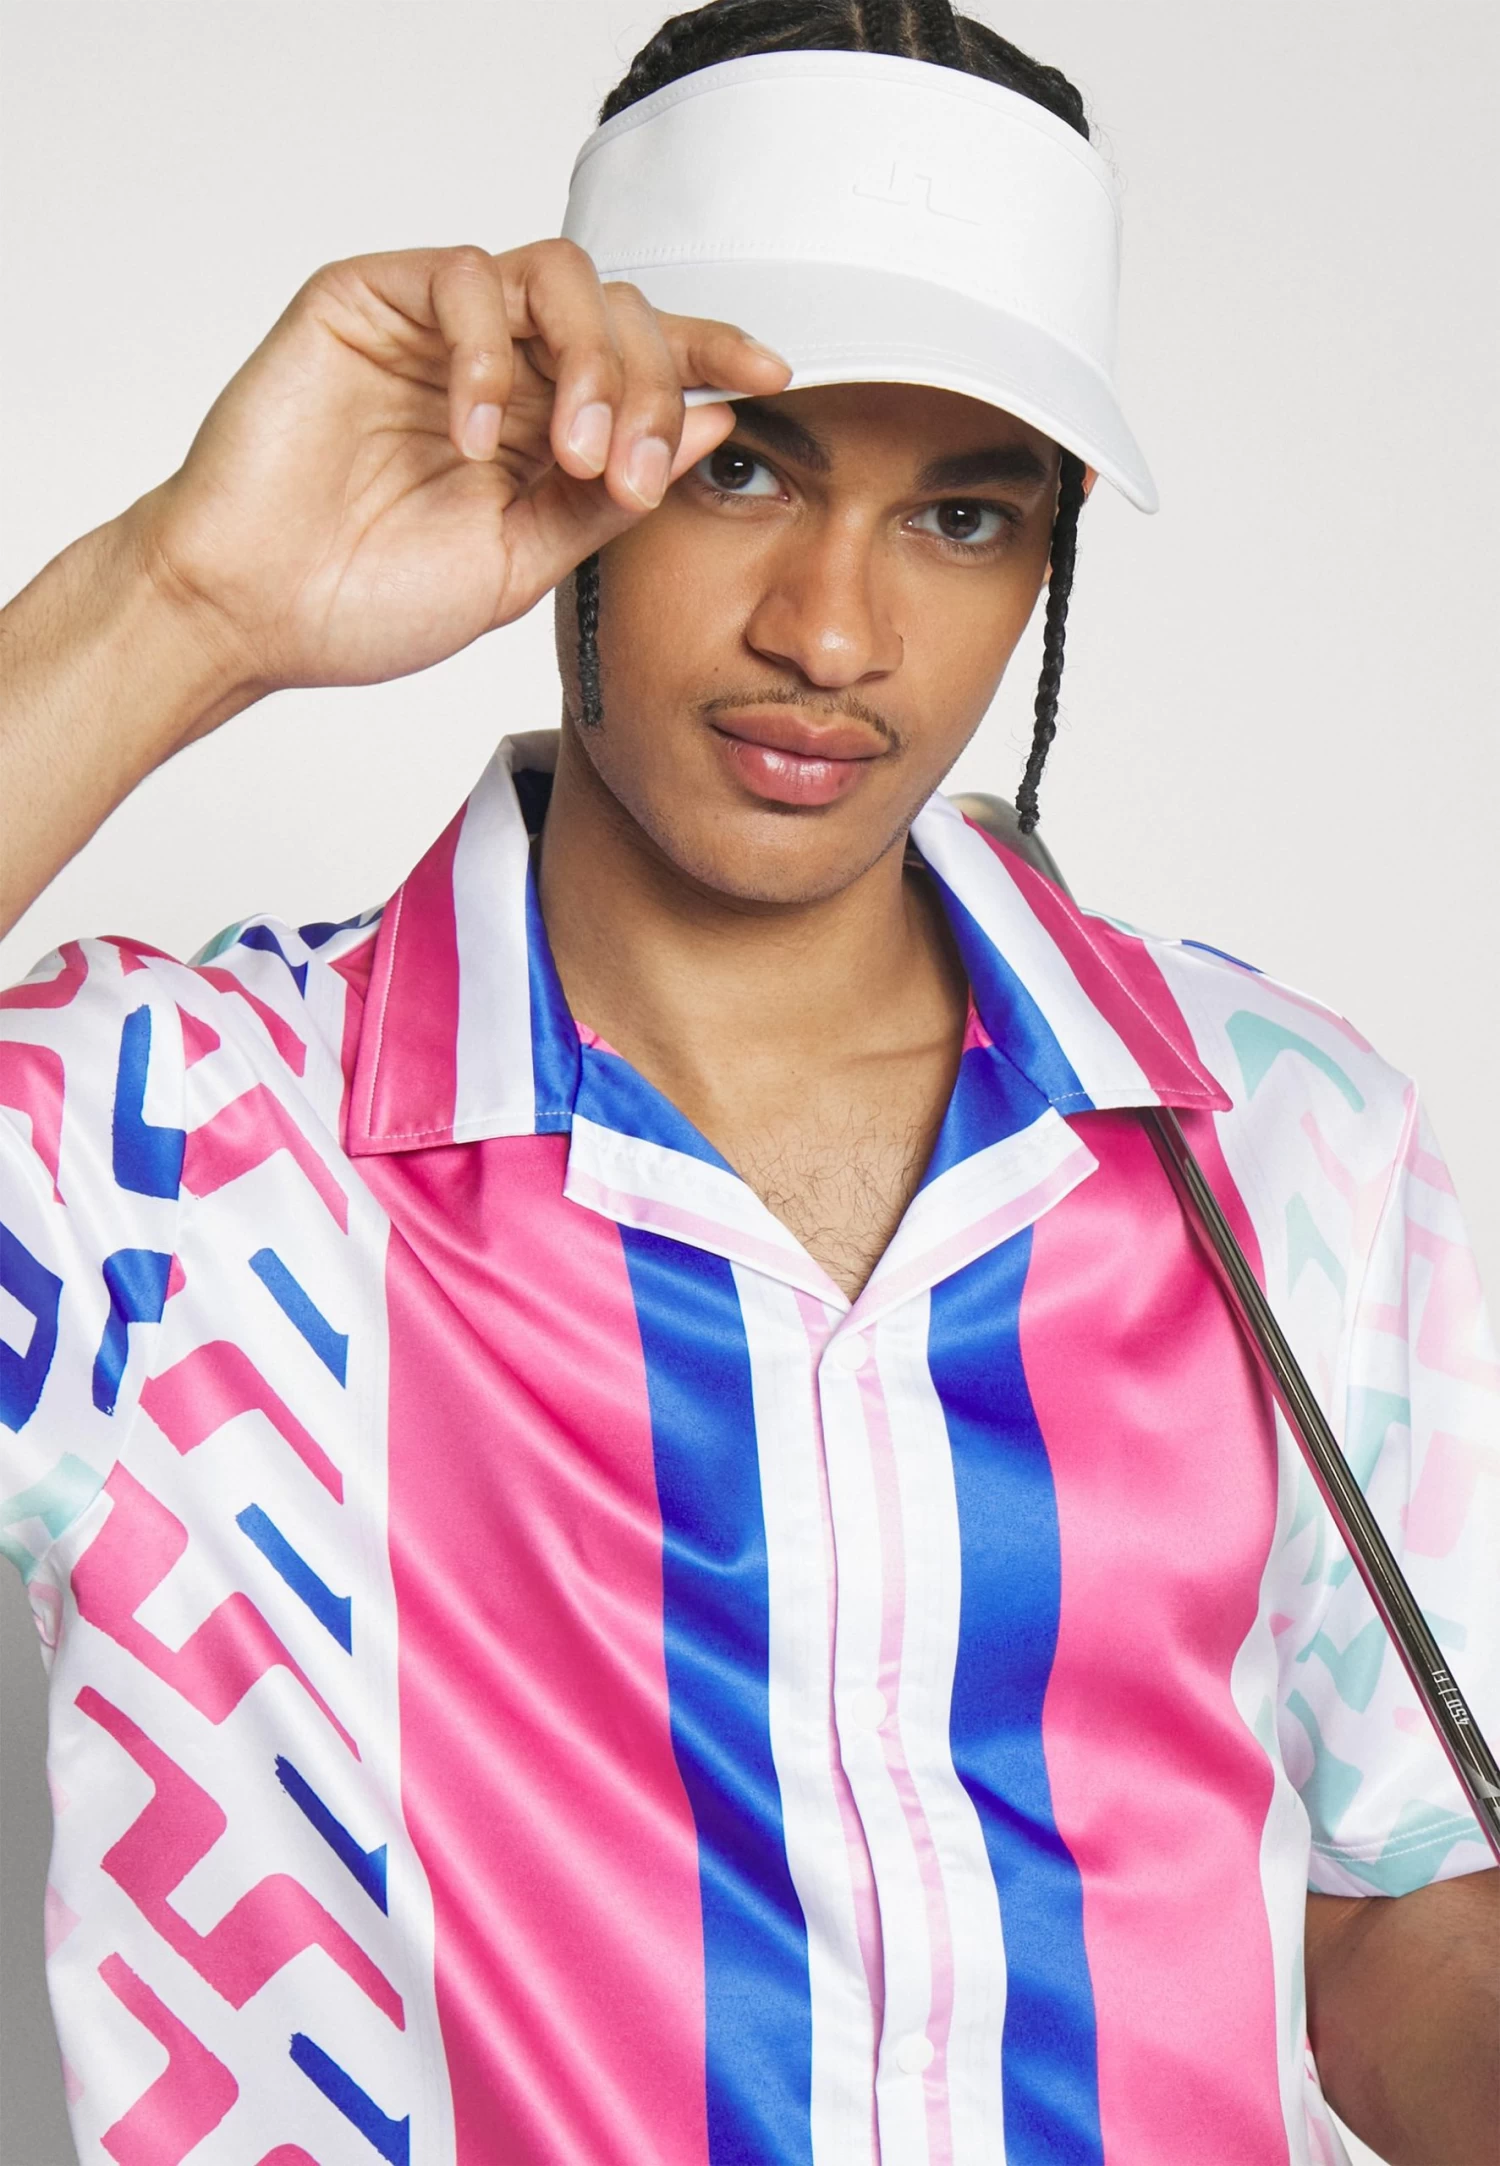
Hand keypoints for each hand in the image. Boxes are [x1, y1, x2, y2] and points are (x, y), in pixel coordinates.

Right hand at [134, 241, 789, 702]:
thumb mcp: (523, 561)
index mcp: (540, 424)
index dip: (709, 352)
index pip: (642, 361)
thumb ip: (612, 495)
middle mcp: (499, 364)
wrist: (253, 614)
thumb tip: (712, 424)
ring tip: (570, 452)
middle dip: (644, 385)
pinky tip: (473, 435)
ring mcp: (436, 329)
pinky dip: (487, 353)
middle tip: (623, 471)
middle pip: (615, 311)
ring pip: (554, 276)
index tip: (772, 375)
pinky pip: (464, 280)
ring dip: (586, 359)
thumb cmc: (370, 597)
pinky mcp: (368, 299)